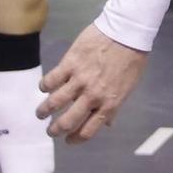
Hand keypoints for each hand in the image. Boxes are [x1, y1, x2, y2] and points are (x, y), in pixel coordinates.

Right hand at [37, 23, 149, 142]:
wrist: (126, 31)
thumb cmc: (131, 59)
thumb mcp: (128, 87)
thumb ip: (115, 106)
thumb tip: (108, 123)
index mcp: (109, 104)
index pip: (88, 131)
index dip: (75, 139)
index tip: (68, 140)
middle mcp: (92, 96)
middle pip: (67, 122)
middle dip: (55, 130)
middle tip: (51, 130)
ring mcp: (79, 80)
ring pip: (54, 103)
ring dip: (44, 111)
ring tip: (41, 113)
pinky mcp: (69, 63)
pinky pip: (50, 80)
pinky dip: (44, 86)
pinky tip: (44, 87)